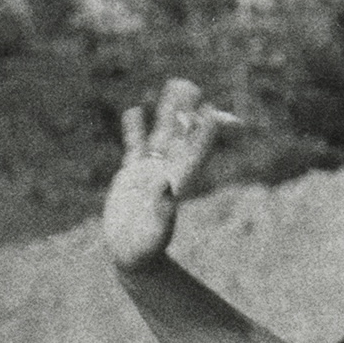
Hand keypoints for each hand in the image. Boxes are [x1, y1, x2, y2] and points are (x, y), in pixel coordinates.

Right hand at [101, 77, 239, 271]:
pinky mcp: (131, 176)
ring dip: (165, 112)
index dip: (202, 132)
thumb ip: (162, 211)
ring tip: (171, 86)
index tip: (212, 111)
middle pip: (179, 137)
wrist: (131, 257)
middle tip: (193, 85)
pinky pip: (134, 147)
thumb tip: (167, 186)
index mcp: (176, 185)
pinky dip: (135, 130)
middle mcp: (166, 174)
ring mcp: (149, 172)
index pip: (193, 154)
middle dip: (186, 112)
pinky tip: (135, 111)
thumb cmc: (144, 251)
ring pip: (159, 135)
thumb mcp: (153, 233)